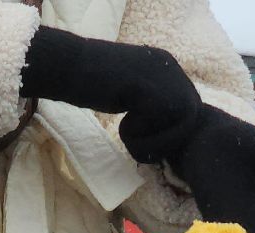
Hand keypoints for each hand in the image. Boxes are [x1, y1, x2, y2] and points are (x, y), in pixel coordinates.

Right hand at [20, 28, 201, 159]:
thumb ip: (153, 102)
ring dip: (154, 142)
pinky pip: (162, 129)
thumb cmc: (88, 81)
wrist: (64, 66)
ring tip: (126, 134)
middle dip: (166, 140)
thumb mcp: (131, 90)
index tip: (142, 139)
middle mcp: (171, 66)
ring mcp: (163, 75)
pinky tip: (120, 126)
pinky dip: (141, 139)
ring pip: (179, 127)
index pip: (187, 107)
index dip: (169, 132)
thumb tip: (168, 129)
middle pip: (190, 119)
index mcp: (166, 65)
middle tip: (135, 145)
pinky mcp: (150, 88)